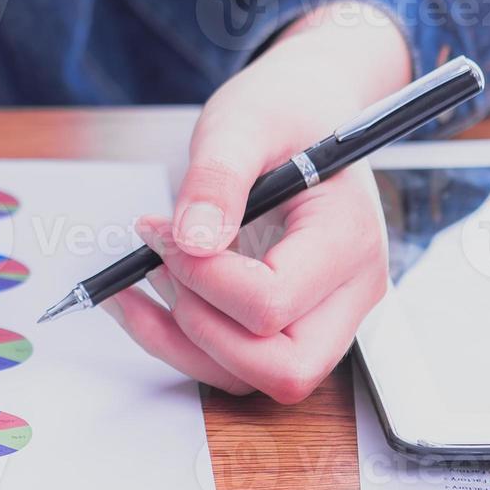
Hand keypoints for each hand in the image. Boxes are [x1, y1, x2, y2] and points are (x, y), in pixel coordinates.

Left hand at [105, 4, 410, 403]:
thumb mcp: (244, 123)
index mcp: (348, 238)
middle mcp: (350, 292)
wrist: (308, 111)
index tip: (162, 233)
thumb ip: (218, 178)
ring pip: (251, 378)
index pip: (274, 301)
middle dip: (202, 329)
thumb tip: (191, 240)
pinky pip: (233, 365)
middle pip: (283, 369)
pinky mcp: (290, 324)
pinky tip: (141, 298)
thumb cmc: (286, 112)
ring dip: (180, 341)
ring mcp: (325, 316)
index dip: (204, 278)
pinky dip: (178, 343)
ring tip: (140, 273)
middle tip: (159, 265)